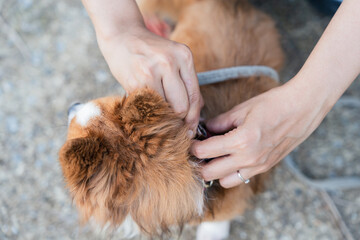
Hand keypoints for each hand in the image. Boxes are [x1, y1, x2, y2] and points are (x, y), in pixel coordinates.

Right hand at [98, 26, 202, 133]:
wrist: (121, 36)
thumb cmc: (149, 51)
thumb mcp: (174, 59)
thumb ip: (186, 82)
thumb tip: (199, 108)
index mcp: (184, 56)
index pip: (195, 96)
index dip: (193, 117)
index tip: (190, 129)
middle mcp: (170, 62)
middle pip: (182, 107)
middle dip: (178, 120)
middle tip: (172, 123)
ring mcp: (151, 72)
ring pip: (164, 110)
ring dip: (160, 116)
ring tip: (155, 109)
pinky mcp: (135, 82)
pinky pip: (146, 108)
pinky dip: (146, 112)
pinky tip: (144, 104)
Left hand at [191, 82, 329, 187]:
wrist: (303, 108)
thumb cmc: (273, 104)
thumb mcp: (242, 109)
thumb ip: (219, 122)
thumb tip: (204, 130)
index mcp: (241, 141)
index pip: (205, 152)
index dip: (193, 147)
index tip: (191, 141)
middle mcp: (249, 158)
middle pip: (210, 173)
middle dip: (199, 163)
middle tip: (199, 151)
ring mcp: (258, 166)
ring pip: (225, 181)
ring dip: (215, 171)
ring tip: (214, 156)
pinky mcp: (265, 167)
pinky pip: (241, 178)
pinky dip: (231, 172)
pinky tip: (231, 158)